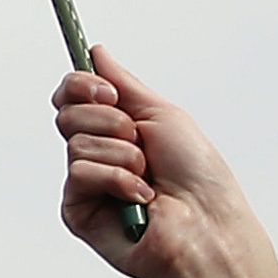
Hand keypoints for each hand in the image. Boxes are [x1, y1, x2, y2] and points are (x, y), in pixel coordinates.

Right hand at [50, 52, 261, 277]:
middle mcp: (99, 155)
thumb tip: (96, 53)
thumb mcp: (162, 114)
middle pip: (68, 114)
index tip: (108, 92)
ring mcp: (88, 184)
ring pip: (77, 143)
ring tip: (148, 177)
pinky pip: (80, 172)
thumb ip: (123, 82)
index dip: (81, 86)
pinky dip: (116, 179)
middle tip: (138, 139)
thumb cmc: (199, 176)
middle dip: (109, 121)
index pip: (73, 96)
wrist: (208, 224)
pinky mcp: (79, 211)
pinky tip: (139, 198)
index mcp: (117, 130)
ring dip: (123, 154)